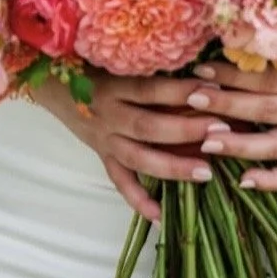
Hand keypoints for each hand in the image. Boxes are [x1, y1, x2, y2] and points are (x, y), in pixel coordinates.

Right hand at [34, 72, 230, 220]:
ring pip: (138, 158)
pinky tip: (162, 216)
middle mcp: (109, 115)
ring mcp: (104, 140)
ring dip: (173, 166)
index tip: (215, 91)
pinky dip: (140, 201)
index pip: (152, 89)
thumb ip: (154, 68)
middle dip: (187, 130)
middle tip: (222, 131)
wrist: (54, 85)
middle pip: (148, 126)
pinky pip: (121, 182)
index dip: (182, 91)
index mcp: (115, 86)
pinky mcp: (102, 157)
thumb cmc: (97, 65)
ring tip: (206, 173)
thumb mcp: (122, 61)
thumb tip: (202, 72)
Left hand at [179, 26, 276, 190]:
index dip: (231, 75)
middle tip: (191, 99)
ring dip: (237, 145)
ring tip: (205, 142)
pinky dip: (271, 180)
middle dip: (223, 105)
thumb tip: (250, 25)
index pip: (264, 79)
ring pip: (272, 145)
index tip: (201, 68)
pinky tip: (244, 181)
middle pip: (261, 110)